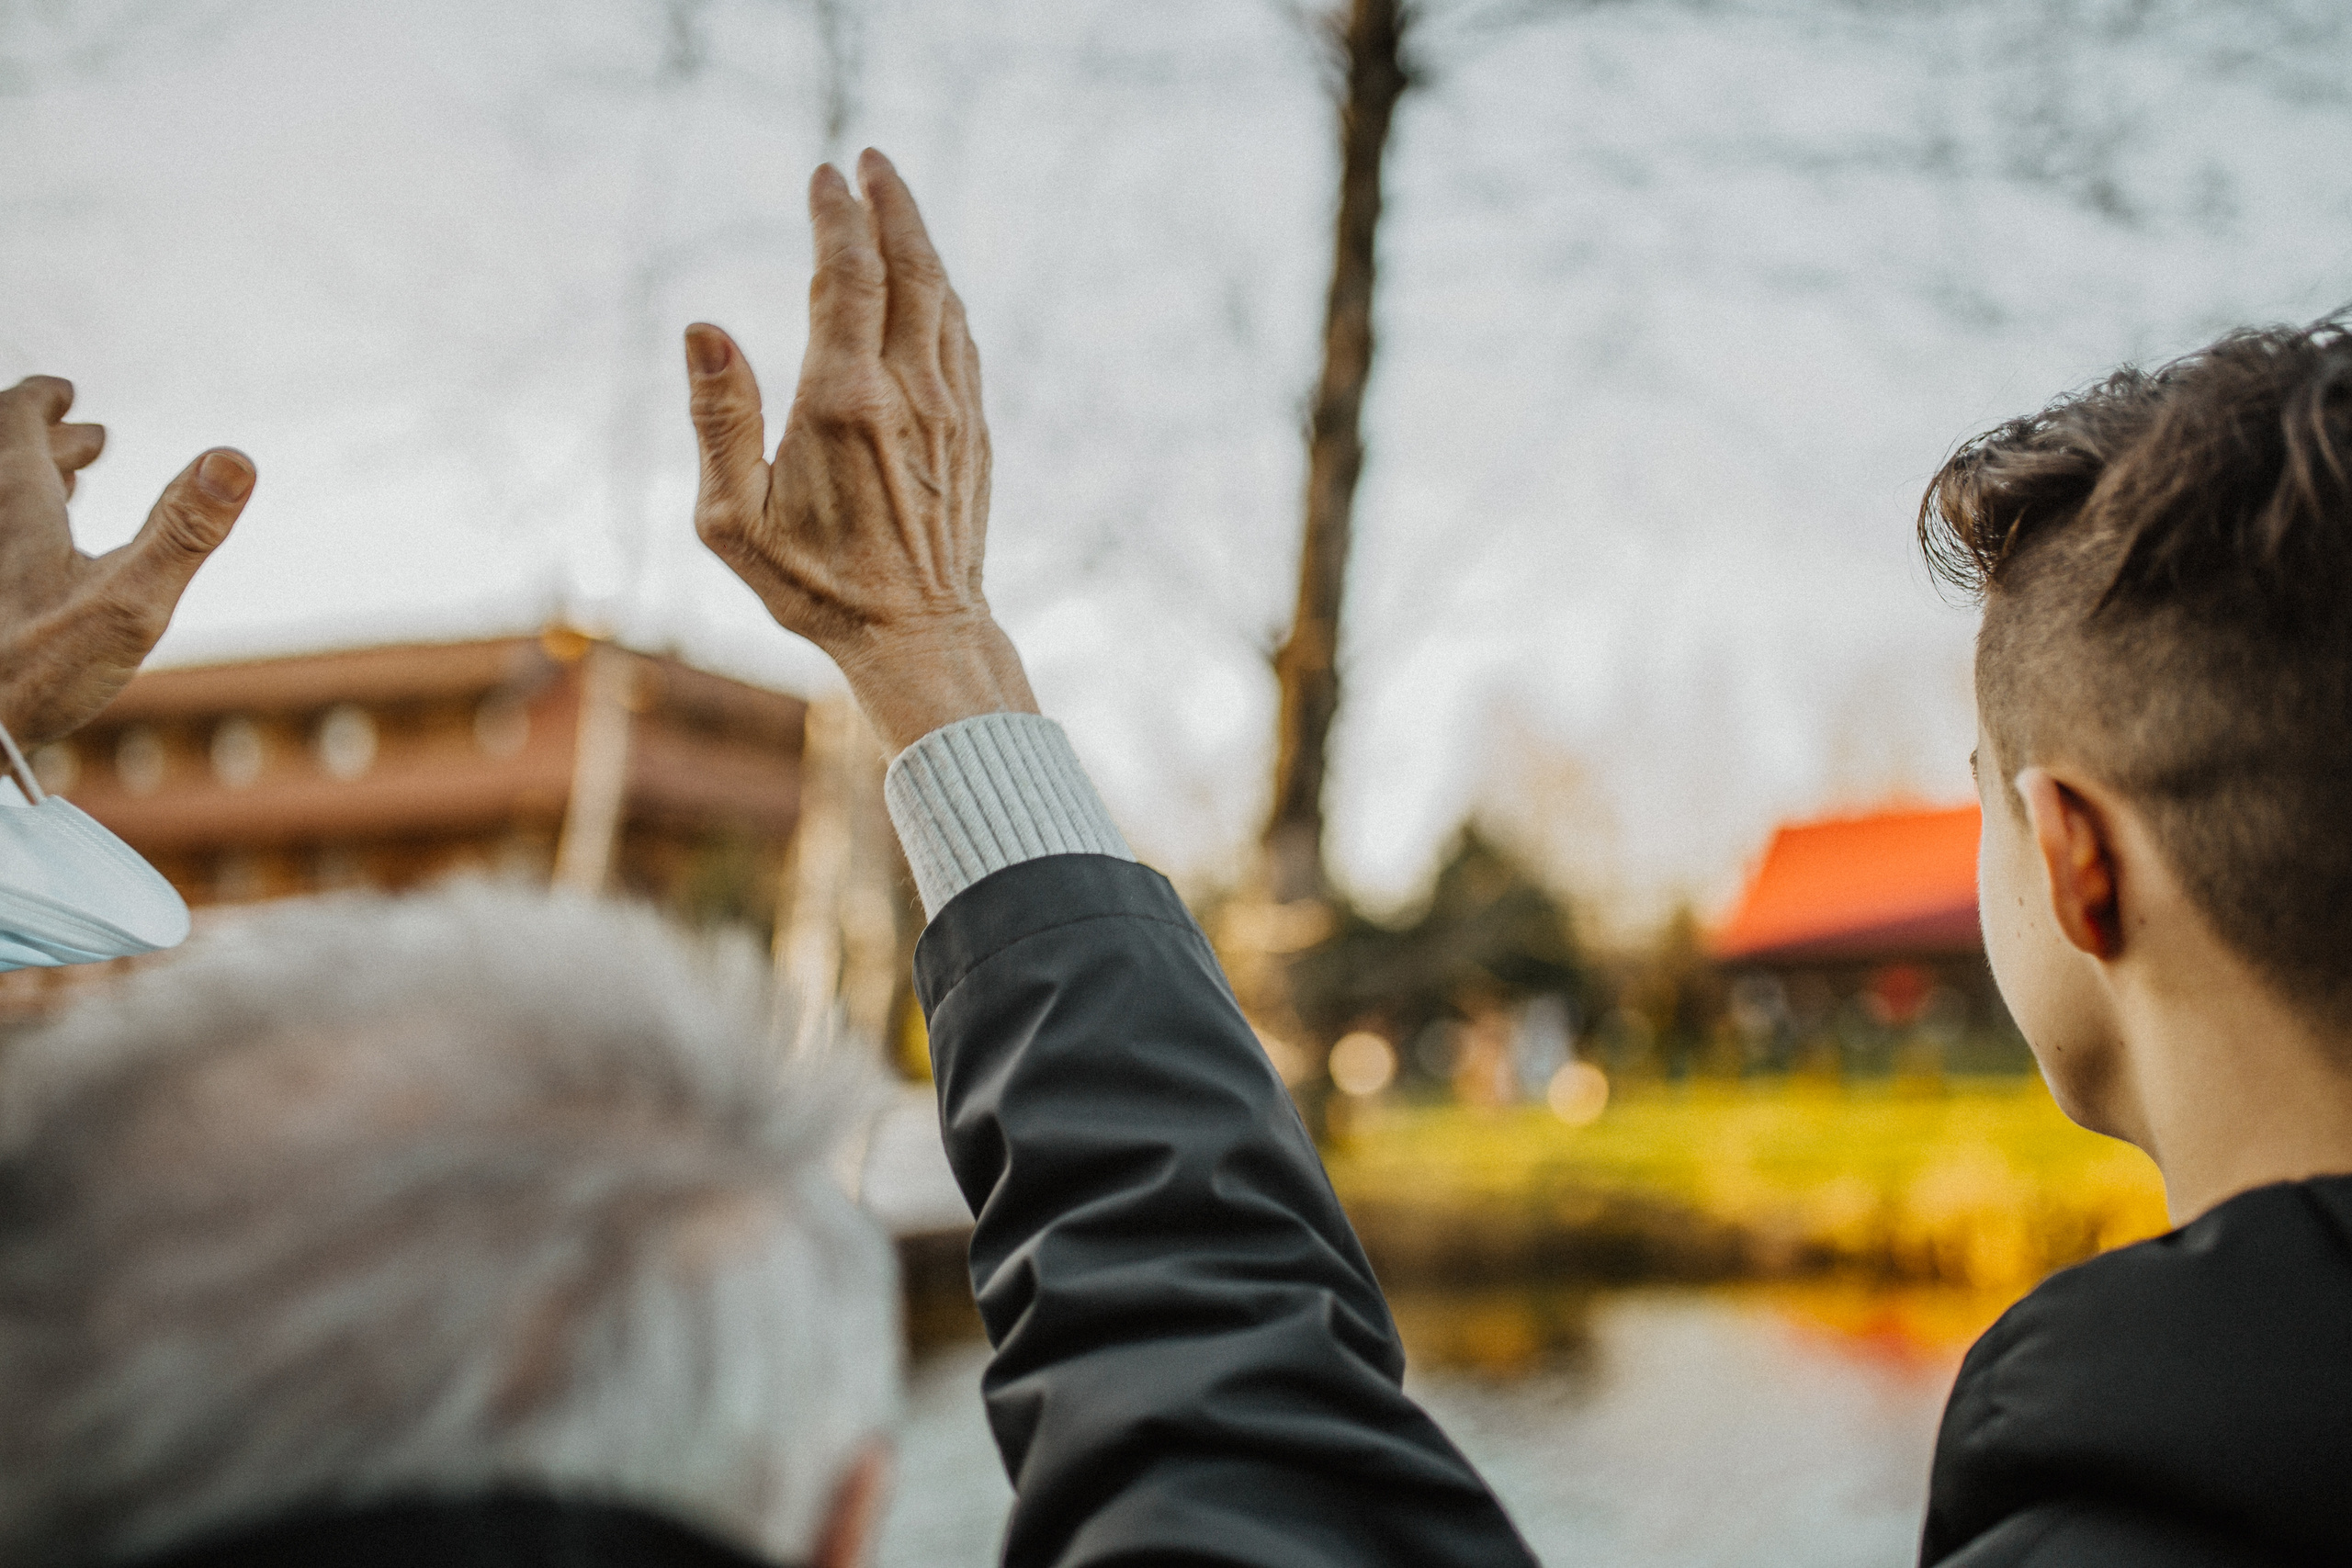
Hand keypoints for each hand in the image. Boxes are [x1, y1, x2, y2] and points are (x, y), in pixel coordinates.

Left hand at [0, 376, 252, 746]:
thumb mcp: (131, 600)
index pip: (15, 420)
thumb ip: (185, 528)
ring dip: (33, 486)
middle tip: (91, 440)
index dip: (41, 402)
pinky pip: (1, 549)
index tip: (67, 396)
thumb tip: (235, 457)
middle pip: (3, 460)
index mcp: (16, 501)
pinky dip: (22, 536)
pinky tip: (46, 570)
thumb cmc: (38, 671)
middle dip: (48, 443)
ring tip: (72, 489)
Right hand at [684, 148, 1035, 754]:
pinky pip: (963, 341)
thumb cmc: (815, 586)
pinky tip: (929, 284)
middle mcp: (909, 394)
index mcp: (844, 402)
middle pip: (910, 268)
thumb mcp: (734, 519)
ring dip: (921, 243)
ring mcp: (953, 411)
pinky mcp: (975, 433)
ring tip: (895, 202)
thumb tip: (703, 326)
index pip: (847, 277)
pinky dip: (944, 297)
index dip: (837, 218)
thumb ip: (717, 417)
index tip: (825, 175)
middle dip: (891, 205)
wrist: (920, 637)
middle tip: (870, 162)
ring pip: (945, 300)